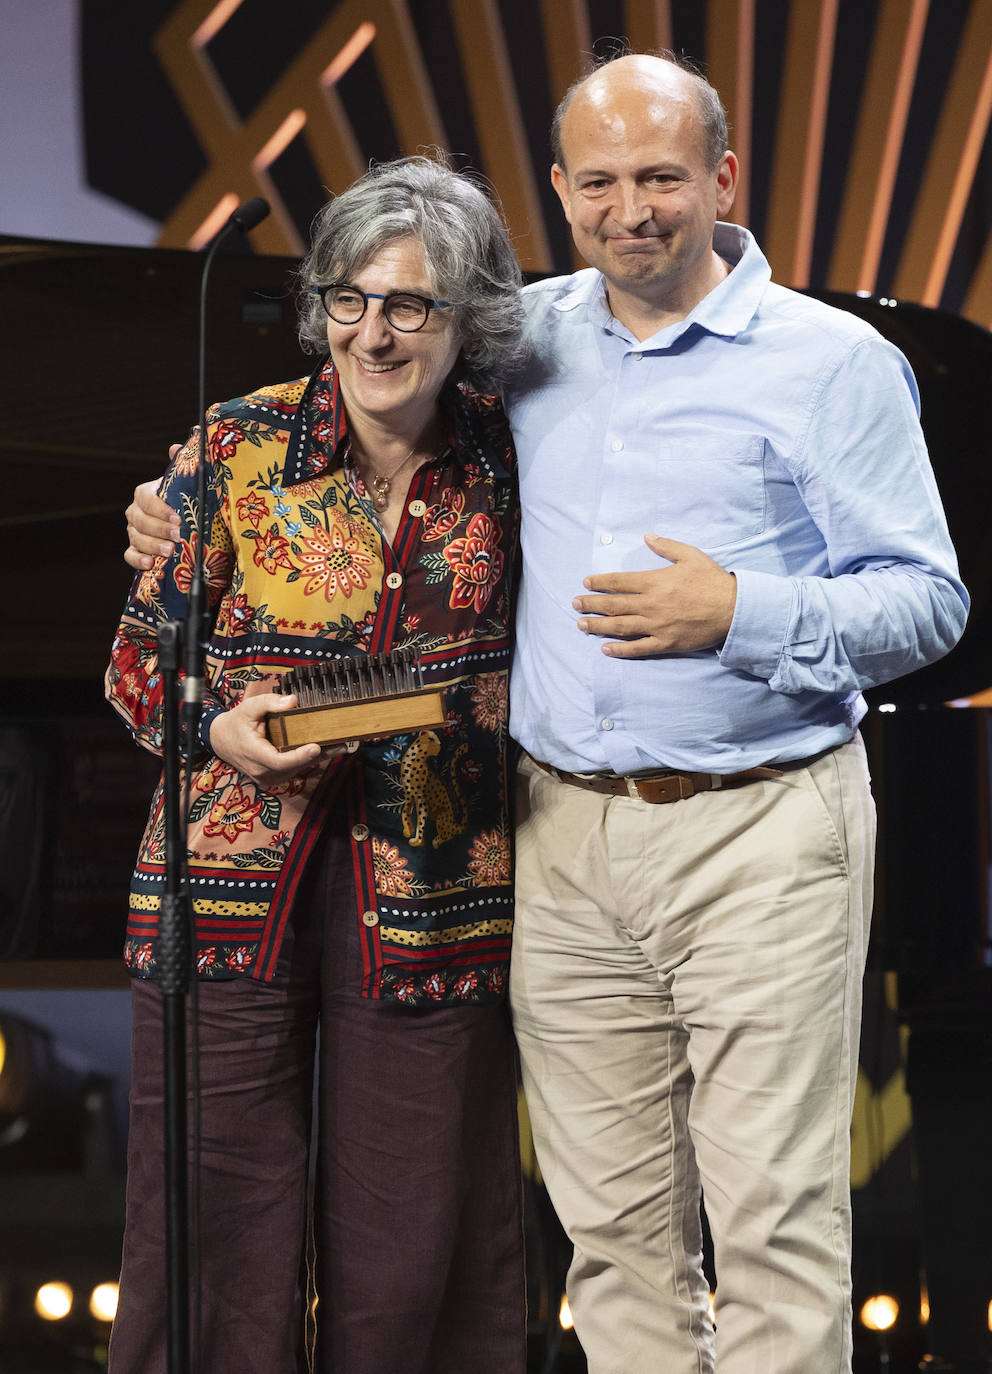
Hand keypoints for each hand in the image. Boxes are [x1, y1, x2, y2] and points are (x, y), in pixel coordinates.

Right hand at [124, 452, 181, 569]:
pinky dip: (138, 560)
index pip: (144, 497)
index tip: (177, 518)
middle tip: (177, 536)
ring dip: (152, 545)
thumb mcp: (188, 486)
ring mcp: (135, 532)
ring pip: (135, 538)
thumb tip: (176, 448)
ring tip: (170, 551)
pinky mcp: (136, 550)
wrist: (190, 527)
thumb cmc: (188, 504)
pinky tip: (151, 564)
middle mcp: (137, 512)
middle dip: (158, 529)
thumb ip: (182, 467)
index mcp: (147, 494)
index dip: (158, 508)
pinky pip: (130, 556)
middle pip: (139, 519)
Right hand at [209, 693, 339, 787]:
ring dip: (319, 758)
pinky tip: (328, 748)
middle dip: (319, 755)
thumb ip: (269, 702)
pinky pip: (295, 770)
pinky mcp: (275, 777)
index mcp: (254, 755)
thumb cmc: (236, 723)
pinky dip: (310, 759)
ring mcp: (268, 777)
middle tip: (342, 743)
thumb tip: (293, 701)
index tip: (316, 747)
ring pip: (298, 769)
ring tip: (341, 744)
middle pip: (295, 766)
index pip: (279, 761)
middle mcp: (262, 772)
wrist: (221, 741)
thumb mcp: (248, 707)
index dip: (299, 757)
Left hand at [573, 534, 737, 656]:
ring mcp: (657, 625)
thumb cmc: (713, 580)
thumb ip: (666, 546)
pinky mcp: (666, 643)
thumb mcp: (690, 555)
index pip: (619, 582)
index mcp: (655, 582)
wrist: (734, 608)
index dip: (600, 582)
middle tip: (574, 604)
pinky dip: (620, 650)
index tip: (586, 583)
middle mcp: (651, 604)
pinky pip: (638, 648)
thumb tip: (648, 537)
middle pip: (613, 605)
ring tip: (581, 625)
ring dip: (598, 626)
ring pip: (620, 626)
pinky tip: (605, 649)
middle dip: (591, 604)